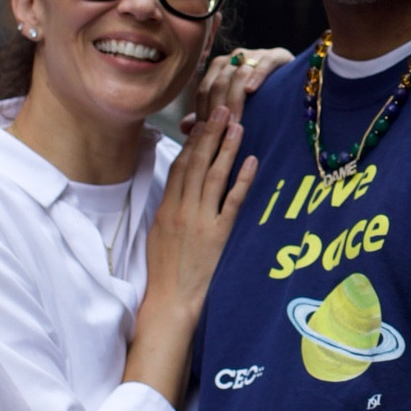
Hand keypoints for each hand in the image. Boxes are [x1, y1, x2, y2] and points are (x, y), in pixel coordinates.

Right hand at [143, 111, 257, 321]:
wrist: (170, 300)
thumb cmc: (164, 269)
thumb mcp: (158, 233)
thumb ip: (168, 207)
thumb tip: (178, 183)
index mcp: (166, 208)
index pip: (180, 166)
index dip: (192, 141)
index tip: (202, 120)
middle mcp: (182, 210)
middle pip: (196, 164)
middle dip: (210, 134)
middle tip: (222, 109)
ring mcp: (200, 221)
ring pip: (214, 177)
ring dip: (227, 148)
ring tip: (237, 125)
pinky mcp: (218, 235)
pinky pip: (232, 202)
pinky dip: (243, 180)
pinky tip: (252, 161)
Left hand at [180, 47, 293, 135]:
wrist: (295, 80)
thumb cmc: (261, 97)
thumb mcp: (235, 107)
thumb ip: (211, 115)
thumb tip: (184, 129)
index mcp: (220, 67)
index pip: (205, 90)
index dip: (203, 112)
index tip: (206, 136)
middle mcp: (235, 57)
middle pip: (219, 83)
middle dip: (218, 109)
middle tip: (220, 134)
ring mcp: (256, 55)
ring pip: (238, 74)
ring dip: (234, 99)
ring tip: (235, 121)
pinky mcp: (277, 55)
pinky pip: (264, 63)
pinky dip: (257, 75)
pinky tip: (252, 90)